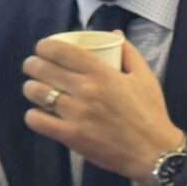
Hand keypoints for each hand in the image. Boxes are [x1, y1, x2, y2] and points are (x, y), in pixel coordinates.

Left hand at [22, 36, 182, 185]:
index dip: (44, 46)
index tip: (43, 49)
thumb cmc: (151, 114)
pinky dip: (34, 115)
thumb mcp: (146, 78)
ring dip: (31, 88)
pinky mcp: (70, 135)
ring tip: (36, 90)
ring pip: (35, 92)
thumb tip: (114, 34)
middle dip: (32, 64)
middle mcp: (86, 90)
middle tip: (34, 67)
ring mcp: (76, 113)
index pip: (60, 51)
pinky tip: (41, 114)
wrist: (155, 152)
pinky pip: (36, 120)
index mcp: (102, 73)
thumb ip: (129, 53)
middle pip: (41, 69)